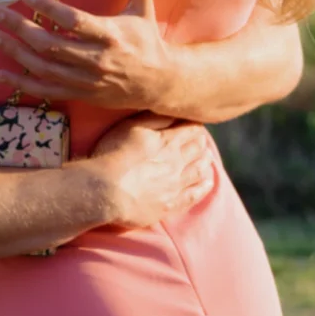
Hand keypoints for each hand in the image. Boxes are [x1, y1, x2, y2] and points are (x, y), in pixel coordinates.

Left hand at [0, 0, 176, 110]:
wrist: (158, 83)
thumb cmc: (147, 42)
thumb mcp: (144, 11)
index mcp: (111, 35)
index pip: (75, 21)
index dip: (49, 9)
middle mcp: (97, 59)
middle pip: (52, 45)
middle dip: (20, 29)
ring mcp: (87, 80)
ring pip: (45, 68)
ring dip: (17, 53)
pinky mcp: (81, 94)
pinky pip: (47, 91)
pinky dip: (22, 84)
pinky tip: (2, 74)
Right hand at [88, 113, 216, 228]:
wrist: (106, 191)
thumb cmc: (114, 154)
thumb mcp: (131, 127)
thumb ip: (154, 118)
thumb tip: (173, 111)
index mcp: (167, 141)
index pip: (190, 130)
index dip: (195, 125)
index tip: (196, 123)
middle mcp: (176, 162)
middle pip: (197, 149)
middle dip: (201, 142)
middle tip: (203, 139)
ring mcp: (175, 185)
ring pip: (199, 170)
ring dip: (205, 161)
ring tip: (208, 156)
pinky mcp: (170, 204)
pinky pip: (194, 195)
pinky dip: (204, 187)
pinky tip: (208, 181)